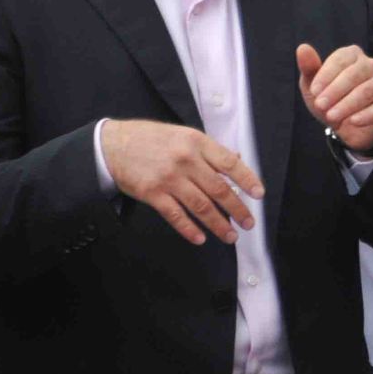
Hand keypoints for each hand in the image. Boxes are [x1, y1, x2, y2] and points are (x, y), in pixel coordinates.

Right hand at [99, 120, 262, 245]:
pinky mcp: (152, 194)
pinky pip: (176, 216)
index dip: (247, 179)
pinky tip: (200, 238)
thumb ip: (209, 150)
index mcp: (197, 142)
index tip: (259, 195)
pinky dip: (189, 229)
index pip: (230, 163)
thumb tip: (237, 159)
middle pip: (219, 189)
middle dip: (237, 209)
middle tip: (248, 224)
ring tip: (230, 235)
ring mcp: (169, 178)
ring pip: (201, 206)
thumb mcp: (184, 135)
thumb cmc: (151, 139)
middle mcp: (186, 160)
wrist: (114, 145)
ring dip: (218, 224)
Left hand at [297, 44, 372, 153]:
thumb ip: (309, 67)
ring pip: (367, 90)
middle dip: (335, 90)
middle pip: (355, 73)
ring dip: (347, 104)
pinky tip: (353, 121)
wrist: (347, 127)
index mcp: (353, 55)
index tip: (314, 91)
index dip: (326, 74)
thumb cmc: (331, 100)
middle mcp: (372, 65)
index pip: (341, 59)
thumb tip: (302, 48)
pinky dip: (366, 115)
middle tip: (320, 105)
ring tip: (332, 117)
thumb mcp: (315, 86)